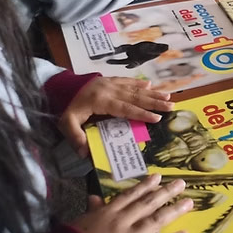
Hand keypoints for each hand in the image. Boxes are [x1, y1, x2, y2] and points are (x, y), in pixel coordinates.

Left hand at [59, 77, 173, 157]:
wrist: (61, 86)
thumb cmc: (66, 107)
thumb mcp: (66, 123)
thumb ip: (76, 137)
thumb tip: (86, 152)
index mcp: (102, 101)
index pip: (125, 109)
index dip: (142, 113)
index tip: (157, 118)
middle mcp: (110, 90)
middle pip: (136, 97)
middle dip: (155, 102)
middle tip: (171, 106)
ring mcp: (111, 83)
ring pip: (135, 89)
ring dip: (153, 93)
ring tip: (168, 96)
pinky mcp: (110, 79)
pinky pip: (128, 81)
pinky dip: (140, 83)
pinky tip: (151, 85)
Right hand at [70, 174, 191, 232]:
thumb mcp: (82, 221)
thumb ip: (93, 210)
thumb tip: (95, 197)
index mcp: (108, 213)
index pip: (129, 196)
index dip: (144, 186)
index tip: (158, 176)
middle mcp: (121, 221)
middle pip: (147, 204)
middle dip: (165, 193)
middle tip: (182, 183)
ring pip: (155, 221)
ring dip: (173, 211)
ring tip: (188, 203)